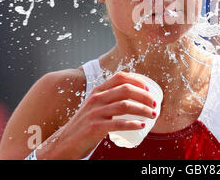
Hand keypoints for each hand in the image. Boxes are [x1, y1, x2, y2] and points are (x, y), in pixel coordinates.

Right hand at [39, 71, 157, 158]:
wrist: (64, 142)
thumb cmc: (85, 125)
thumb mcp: (95, 106)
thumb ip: (109, 100)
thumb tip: (134, 97)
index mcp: (98, 91)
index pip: (120, 77)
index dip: (137, 80)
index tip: (149, 88)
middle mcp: (96, 98)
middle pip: (126, 90)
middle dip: (145, 95)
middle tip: (155, 104)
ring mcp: (95, 113)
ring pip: (125, 105)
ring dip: (143, 109)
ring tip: (153, 114)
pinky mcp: (94, 127)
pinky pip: (117, 123)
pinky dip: (132, 124)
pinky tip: (141, 125)